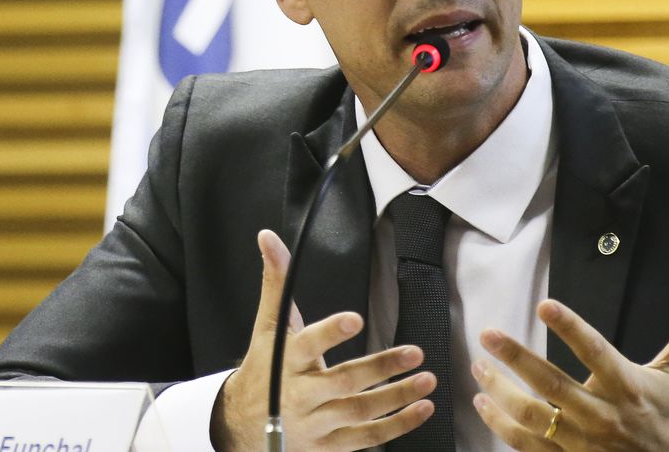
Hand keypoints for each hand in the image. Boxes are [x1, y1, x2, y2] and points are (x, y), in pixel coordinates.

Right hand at [212, 229, 435, 450]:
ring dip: (396, 398)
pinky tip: (422, 408)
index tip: (355, 318)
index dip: (329, 333)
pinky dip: (396, 426)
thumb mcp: (267, 327)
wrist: (241, 426)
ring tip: (427, 379)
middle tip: (415, 352)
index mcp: (284, 362)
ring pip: (358, 413)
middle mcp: (298, 396)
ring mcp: (313, 425)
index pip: (306, 346)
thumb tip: (268, 237)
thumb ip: (276, 283)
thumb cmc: (263, 367)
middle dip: (379, 368)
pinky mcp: (326, 447)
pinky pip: (365, 439)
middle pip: (342, 382)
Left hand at [471, 285, 668, 450]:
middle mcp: (604, 415)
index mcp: (629, 386)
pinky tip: (484, 404)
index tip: (545, 305)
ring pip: (534, 418)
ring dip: (501, 392)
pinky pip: (529, 446)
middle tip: (488, 335)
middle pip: (553, 386)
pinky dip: (502, 426)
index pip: (595, 352)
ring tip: (479, 367)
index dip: (571, 328)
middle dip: (517, 358)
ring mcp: (584, 443)